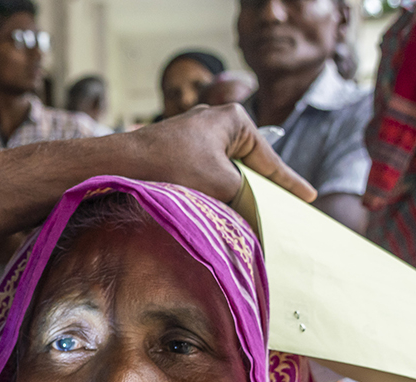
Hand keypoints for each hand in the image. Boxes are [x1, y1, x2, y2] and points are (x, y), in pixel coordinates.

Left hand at [128, 103, 315, 202]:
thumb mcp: (222, 184)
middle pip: (244, 164)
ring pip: (221, 171)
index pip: (269, 159)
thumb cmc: (172, 166)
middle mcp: (214, 121)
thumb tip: (249, 213)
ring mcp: (191, 135)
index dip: (289, 182)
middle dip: (254, 189)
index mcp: (234, 120)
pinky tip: (208, 208)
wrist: (118, 163)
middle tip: (273, 213)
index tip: (308, 196)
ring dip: (227, 193)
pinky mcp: (172, 149)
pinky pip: (200, 173)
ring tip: (237, 216)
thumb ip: (244, 196)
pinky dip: (207, 191)